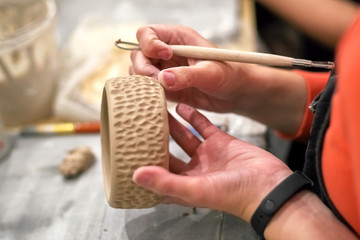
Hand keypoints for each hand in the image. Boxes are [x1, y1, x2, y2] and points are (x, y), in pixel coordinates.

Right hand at [129, 24, 256, 113]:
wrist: (236, 94)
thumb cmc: (229, 75)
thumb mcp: (210, 73)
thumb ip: (187, 75)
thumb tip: (164, 79)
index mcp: (178, 38)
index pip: (148, 33)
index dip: (150, 44)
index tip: (165, 56)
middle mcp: (167, 52)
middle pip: (138, 54)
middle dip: (144, 68)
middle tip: (159, 80)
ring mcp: (165, 70)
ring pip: (139, 72)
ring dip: (145, 82)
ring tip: (164, 91)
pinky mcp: (166, 87)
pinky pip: (148, 88)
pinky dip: (149, 94)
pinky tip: (161, 99)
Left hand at [133, 103, 292, 220]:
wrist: (270, 185)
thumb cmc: (236, 195)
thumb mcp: (196, 189)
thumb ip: (166, 182)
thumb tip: (135, 175)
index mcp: (184, 185)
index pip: (155, 177)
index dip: (141, 168)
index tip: (125, 154)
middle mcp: (193, 171)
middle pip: (167, 153)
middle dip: (153, 140)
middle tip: (138, 125)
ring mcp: (206, 155)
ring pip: (183, 137)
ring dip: (170, 124)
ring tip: (155, 110)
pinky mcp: (220, 142)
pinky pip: (202, 126)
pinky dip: (192, 116)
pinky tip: (181, 105)